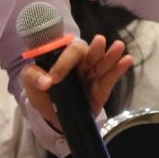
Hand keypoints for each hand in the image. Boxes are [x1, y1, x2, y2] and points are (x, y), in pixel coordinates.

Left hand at [18, 34, 132, 131]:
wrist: (53, 117)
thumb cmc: (43, 94)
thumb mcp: (31, 85)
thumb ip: (33, 78)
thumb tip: (45, 81)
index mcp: (62, 58)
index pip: (67, 53)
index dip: (63, 63)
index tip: (54, 79)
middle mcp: (79, 64)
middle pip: (88, 54)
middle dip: (94, 49)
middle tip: (99, 41)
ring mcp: (92, 75)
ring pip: (102, 63)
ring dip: (111, 55)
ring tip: (119, 47)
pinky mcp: (101, 88)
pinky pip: (110, 77)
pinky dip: (119, 69)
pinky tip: (127, 60)